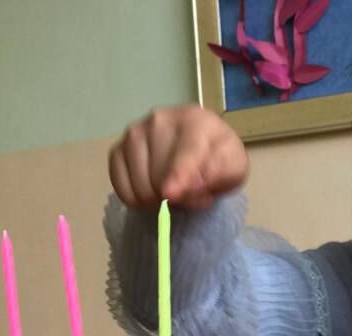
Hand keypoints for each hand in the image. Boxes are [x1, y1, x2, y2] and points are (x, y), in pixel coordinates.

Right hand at [108, 105, 248, 210]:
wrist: (198, 151)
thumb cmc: (217, 160)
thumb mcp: (234, 168)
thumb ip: (220, 173)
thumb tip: (195, 183)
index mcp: (194, 120)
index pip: (185, 151)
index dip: (178, 175)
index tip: (170, 192)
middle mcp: (159, 119)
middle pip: (160, 174)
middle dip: (176, 196)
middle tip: (190, 193)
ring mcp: (134, 133)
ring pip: (140, 185)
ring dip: (156, 200)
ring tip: (172, 190)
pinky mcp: (117, 149)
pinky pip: (122, 188)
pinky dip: (136, 199)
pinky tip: (152, 189)